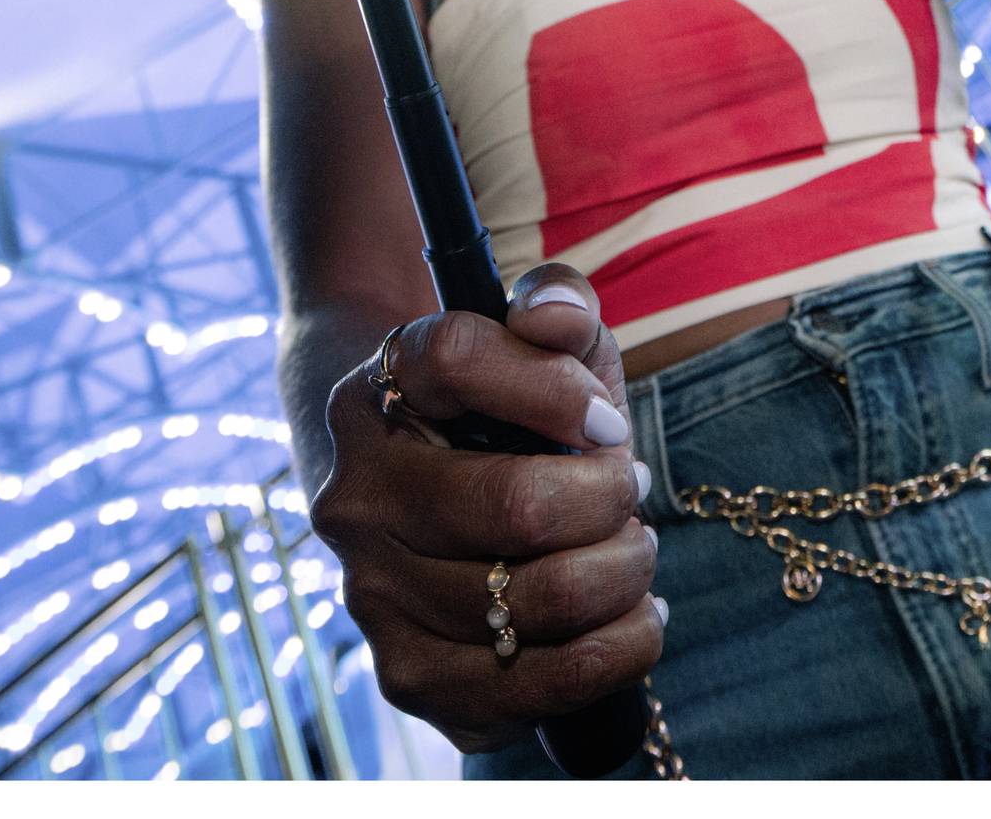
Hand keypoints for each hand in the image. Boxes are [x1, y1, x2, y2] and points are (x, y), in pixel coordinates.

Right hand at [311, 265, 662, 753]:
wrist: (428, 499)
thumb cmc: (504, 412)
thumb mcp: (535, 344)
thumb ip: (557, 304)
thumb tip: (555, 319)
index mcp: (376, 396)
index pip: (455, 360)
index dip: (554, 385)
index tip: (605, 419)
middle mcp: (357, 499)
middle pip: (516, 503)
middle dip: (609, 497)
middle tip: (629, 490)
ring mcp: (373, 596)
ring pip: (538, 598)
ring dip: (623, 572)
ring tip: (633, 551)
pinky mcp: (409, 677)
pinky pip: (539, 686)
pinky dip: (617, 650)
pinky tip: (632, 618)